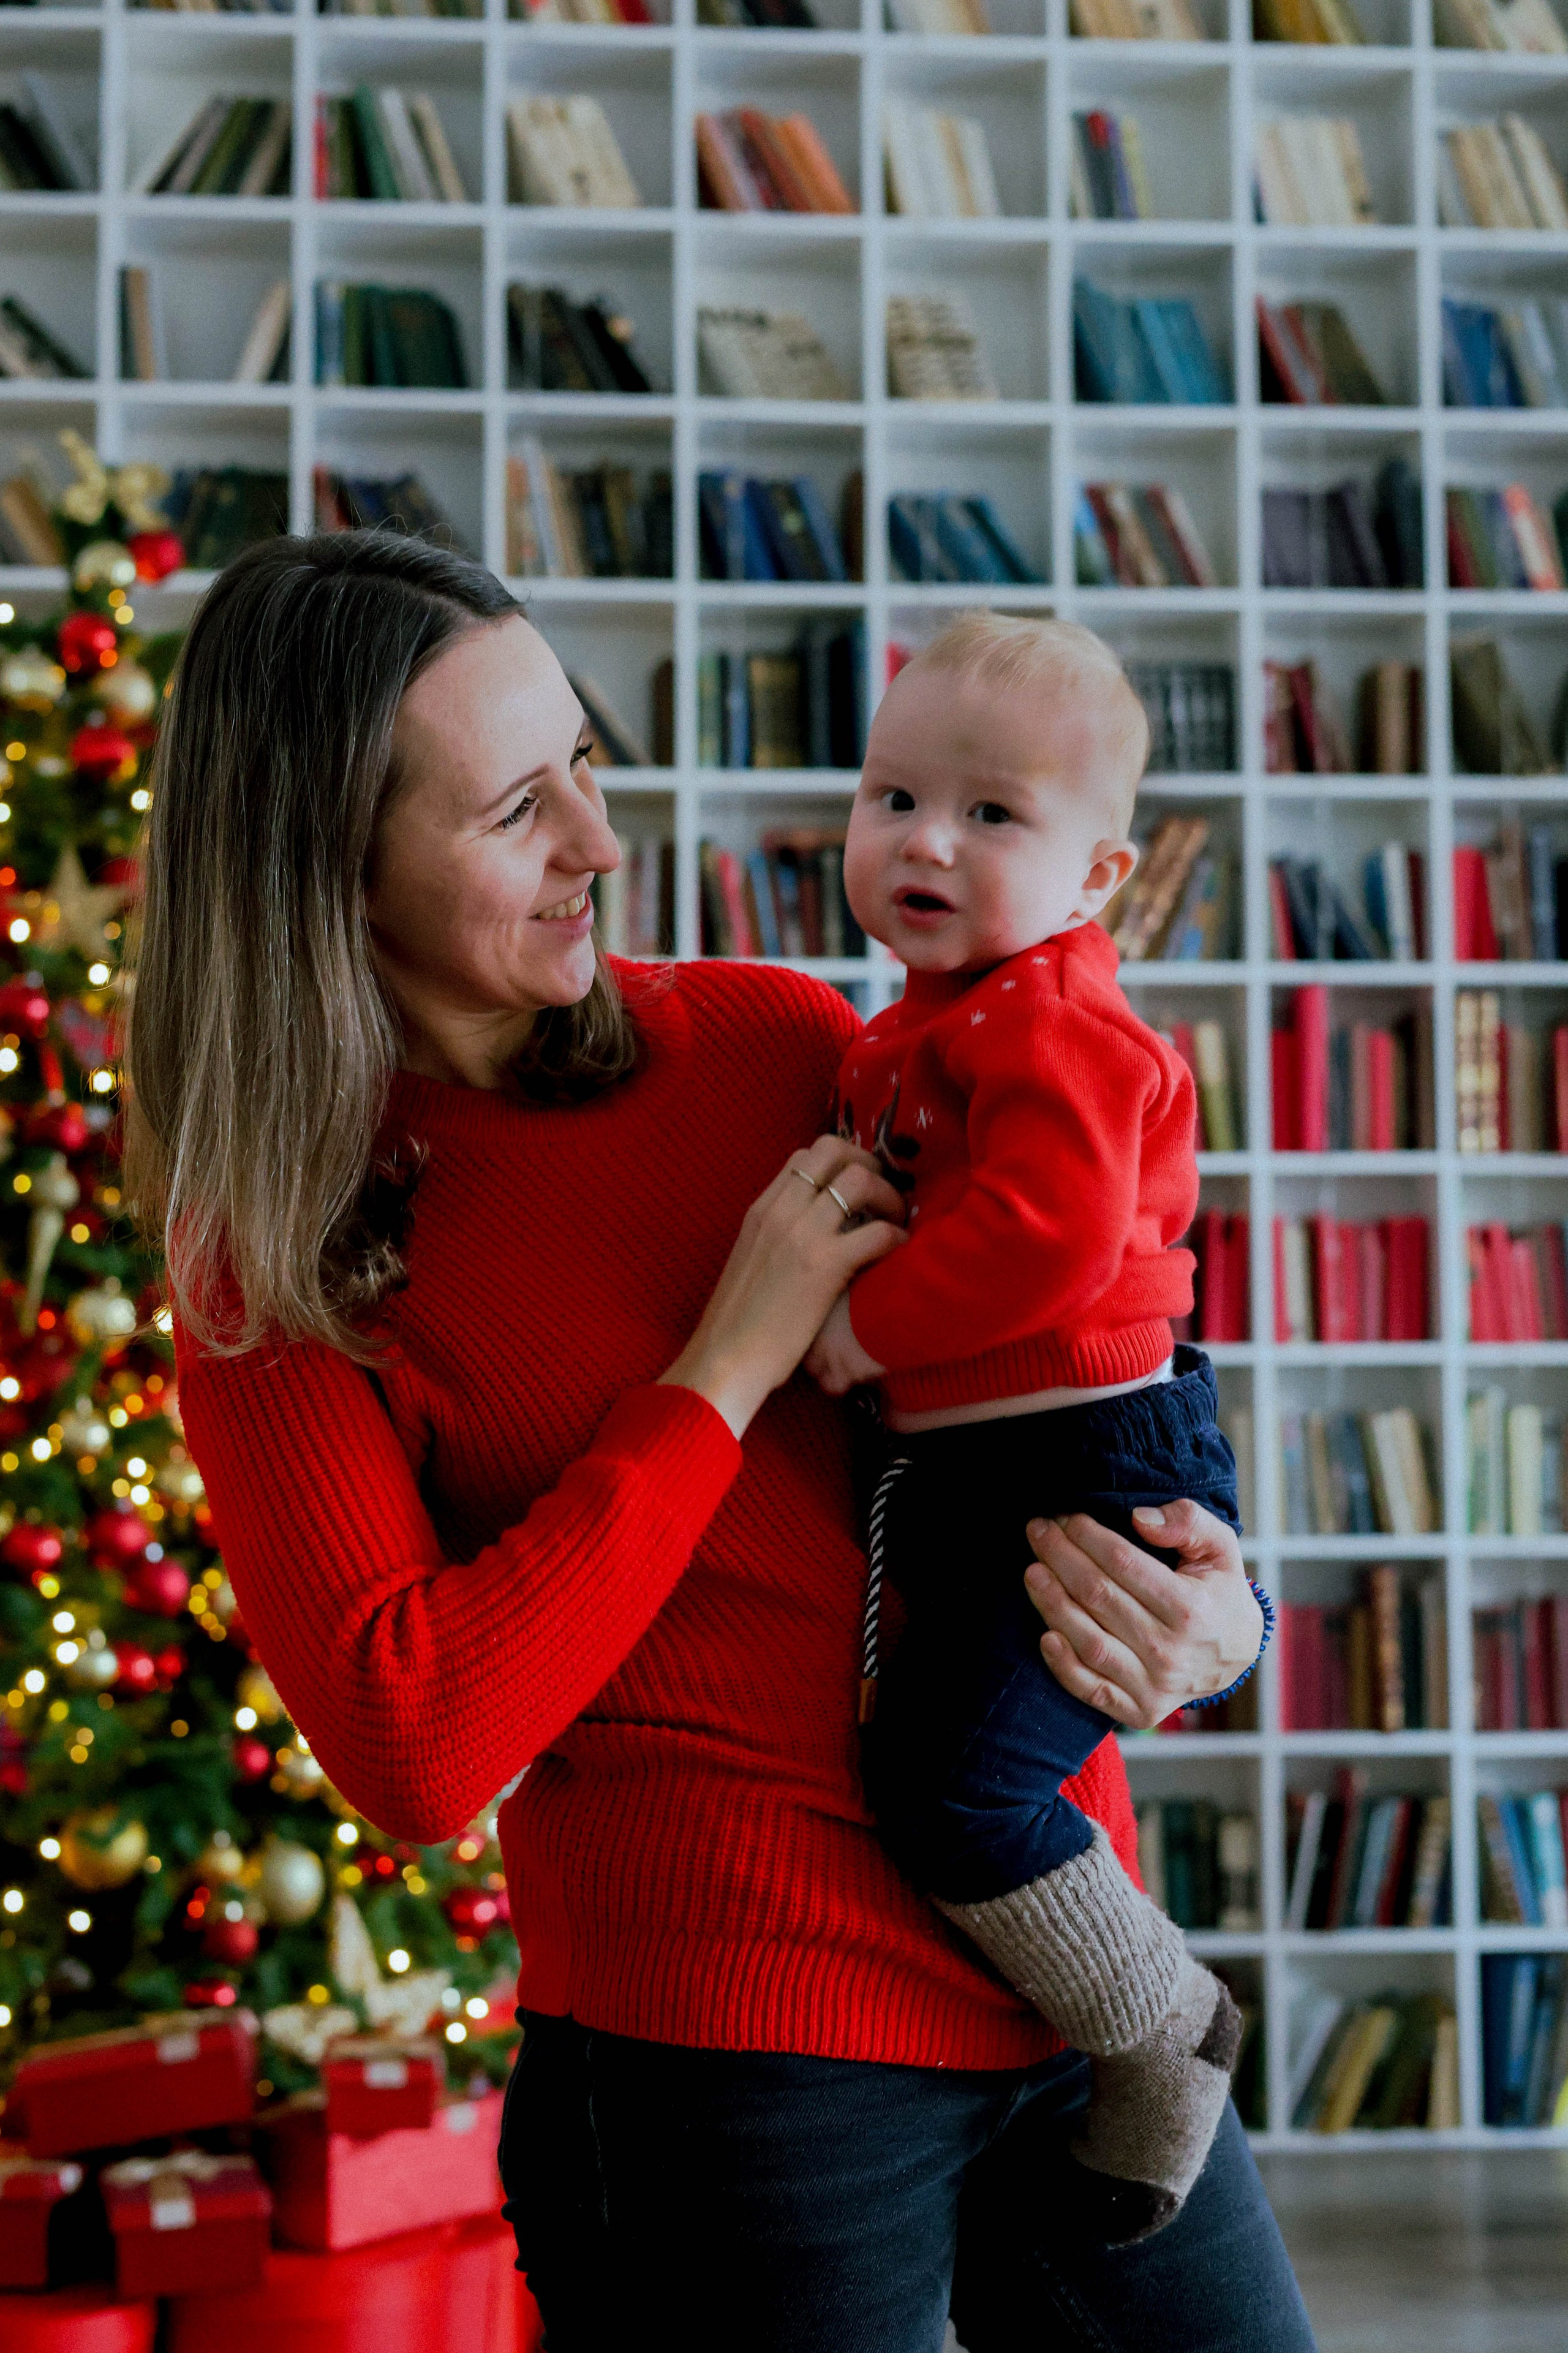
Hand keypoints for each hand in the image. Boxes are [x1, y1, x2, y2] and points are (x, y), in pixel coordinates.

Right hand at [658, 1136, 904, 1440]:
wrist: (725, 1357)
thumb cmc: (737, 1322)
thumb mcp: (751, 1260)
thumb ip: (776, 1236)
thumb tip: (809, 1232)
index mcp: (761, 1209)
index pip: (804, 1156)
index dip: (840, 1160)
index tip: (857, 1182)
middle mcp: (781, 1210)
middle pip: (833, 1151)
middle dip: (868, 1162)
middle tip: (883, 1190)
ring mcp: (803, 1234)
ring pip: (859, 1180)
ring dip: (888, 1195)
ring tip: (895, 1219)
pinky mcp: (826, 1265)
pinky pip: (877, 1232)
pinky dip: (896, 1236)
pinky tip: (898, 1251)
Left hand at [1022, 1499, 1262, 1730]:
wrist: (1236, 1655)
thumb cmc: (1219, 1592)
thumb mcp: (1220, 1548)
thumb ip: (1188, 1522)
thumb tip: (1140, 1518)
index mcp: (1192, 1610)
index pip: (1124, 1564)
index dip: (1088, 1536)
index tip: (1065, 1516)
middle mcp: (1172, 1652)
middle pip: (1099, 1597)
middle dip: (1061, 1557)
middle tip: (1039, 1530)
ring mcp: (1155, 1687)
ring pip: (1089, 1641)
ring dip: (1052, 1603)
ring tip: (1032, 1571)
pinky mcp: (1139, 1710)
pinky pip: (1090, 1689)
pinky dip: (1062, 1665)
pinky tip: (1043, 1634)